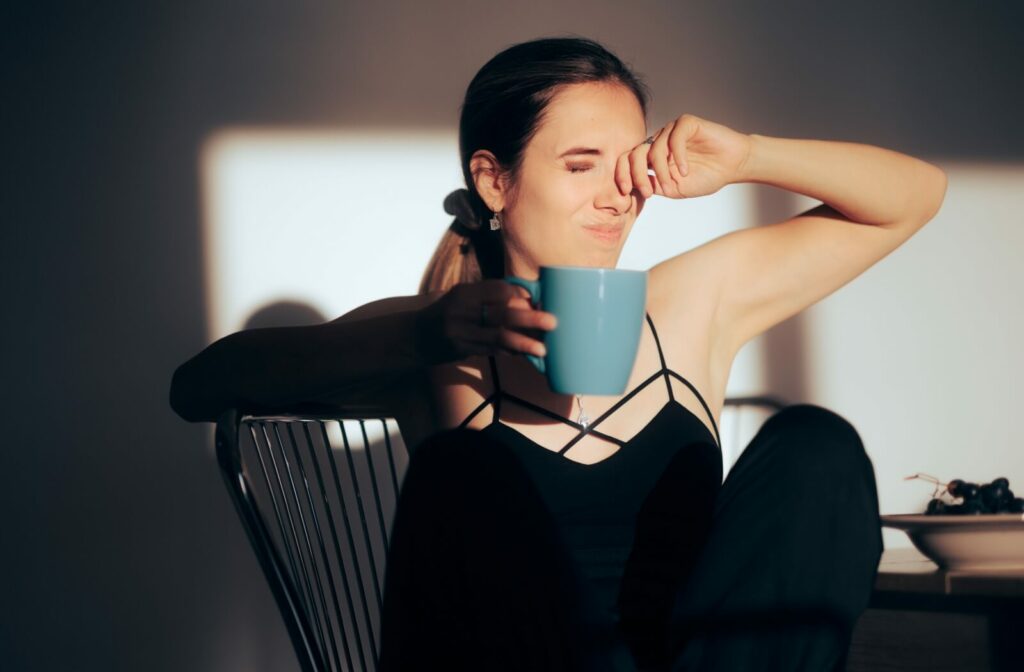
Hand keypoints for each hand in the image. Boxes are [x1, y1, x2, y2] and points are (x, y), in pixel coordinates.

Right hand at [418, 280, 557, 362]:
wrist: (413, 337)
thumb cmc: (447, 315)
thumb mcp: (462, 299)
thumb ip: (488, 298)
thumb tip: (527, 301)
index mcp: (465, 292)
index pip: (498, 290)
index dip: (520, 295)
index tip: (536, 299)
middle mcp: (461, 310)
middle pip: (502, 313)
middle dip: (530, 318)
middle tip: (553, 322)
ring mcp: (459, 331)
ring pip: (499, 336)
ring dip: (524, 343)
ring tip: (543, 349)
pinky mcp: (460, 349)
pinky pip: (491, 350)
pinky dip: (510, 352)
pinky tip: (524, 354)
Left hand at [616, 113, 752, 199]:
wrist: (733, 166)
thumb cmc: (706, 177)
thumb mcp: (674, 189)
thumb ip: (654, 186)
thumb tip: (631, 187)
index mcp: (652, 157)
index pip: (627, 161)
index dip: (622, 175)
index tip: (625, 192)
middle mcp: (658, 142)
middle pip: (635, 153)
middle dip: (637, 174)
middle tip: (648, 191)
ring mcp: (671, 131)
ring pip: (654, 149)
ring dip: (661, 170)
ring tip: (673, 182)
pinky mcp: (686, 123)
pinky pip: (674, 138)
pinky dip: (677, 157)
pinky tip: (685, 170)